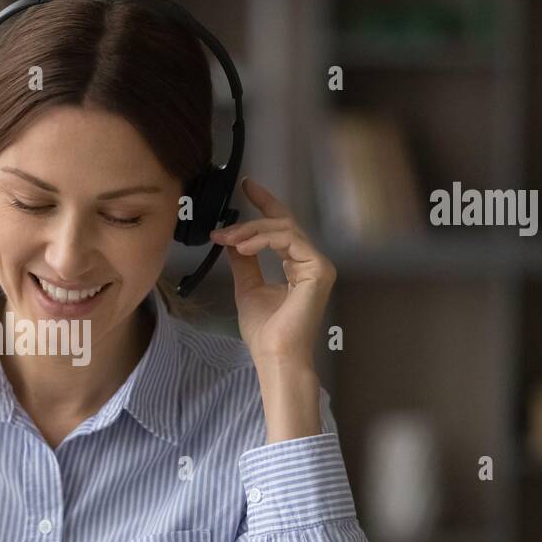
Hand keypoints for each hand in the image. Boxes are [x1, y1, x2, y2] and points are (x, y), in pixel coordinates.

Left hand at [209, 177, 335, 368]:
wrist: (275, 355)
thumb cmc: (265, 331)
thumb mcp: (247, 288)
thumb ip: (244, 262)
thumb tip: (233, 241)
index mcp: (298, 266)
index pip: (282, 227)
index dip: (266, 203)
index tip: (247, 186)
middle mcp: (311, 262)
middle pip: (282, 224)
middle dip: (250, 219)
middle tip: (223, 225)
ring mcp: (318, 265)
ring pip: (284, 229)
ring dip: (250, 231)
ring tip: (227, 239)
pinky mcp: (318, 270)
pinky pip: (289, 240)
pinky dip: (263, 240)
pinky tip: (242, 247)